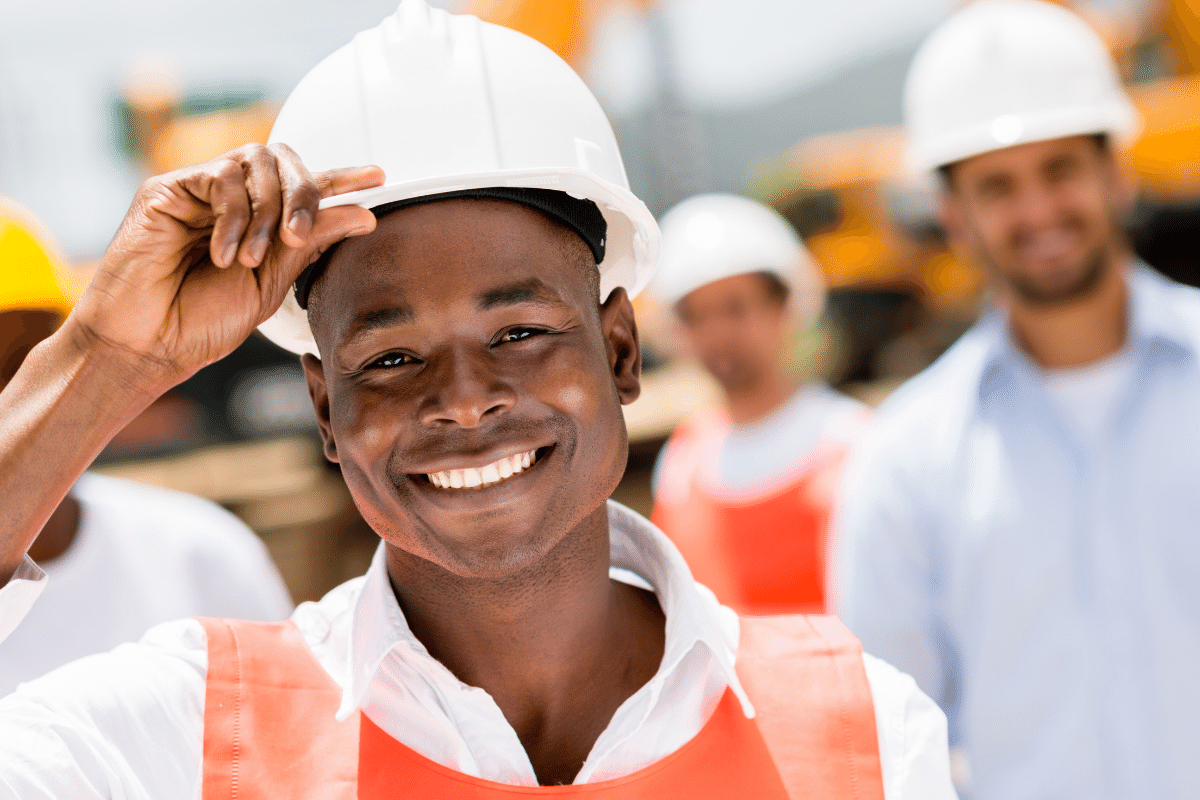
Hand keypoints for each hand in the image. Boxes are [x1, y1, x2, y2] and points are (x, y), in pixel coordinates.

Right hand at [69, 143, 381, 387]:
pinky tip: (222, 254)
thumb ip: (311, 244)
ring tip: (251, 259)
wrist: (147, 343)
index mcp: (260, 223)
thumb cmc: (201, 321)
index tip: (379, 177)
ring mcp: (199, 190)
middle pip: (285, 162)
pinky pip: (220, 176)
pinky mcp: (168, 189)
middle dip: (304, 193)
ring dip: (266, 211)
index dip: (342, 178)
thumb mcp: (272, 283)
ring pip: (256, 163)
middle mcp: (232, 200)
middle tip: (298, 234)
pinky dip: (233, 216)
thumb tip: (362, 212)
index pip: (305, 187)